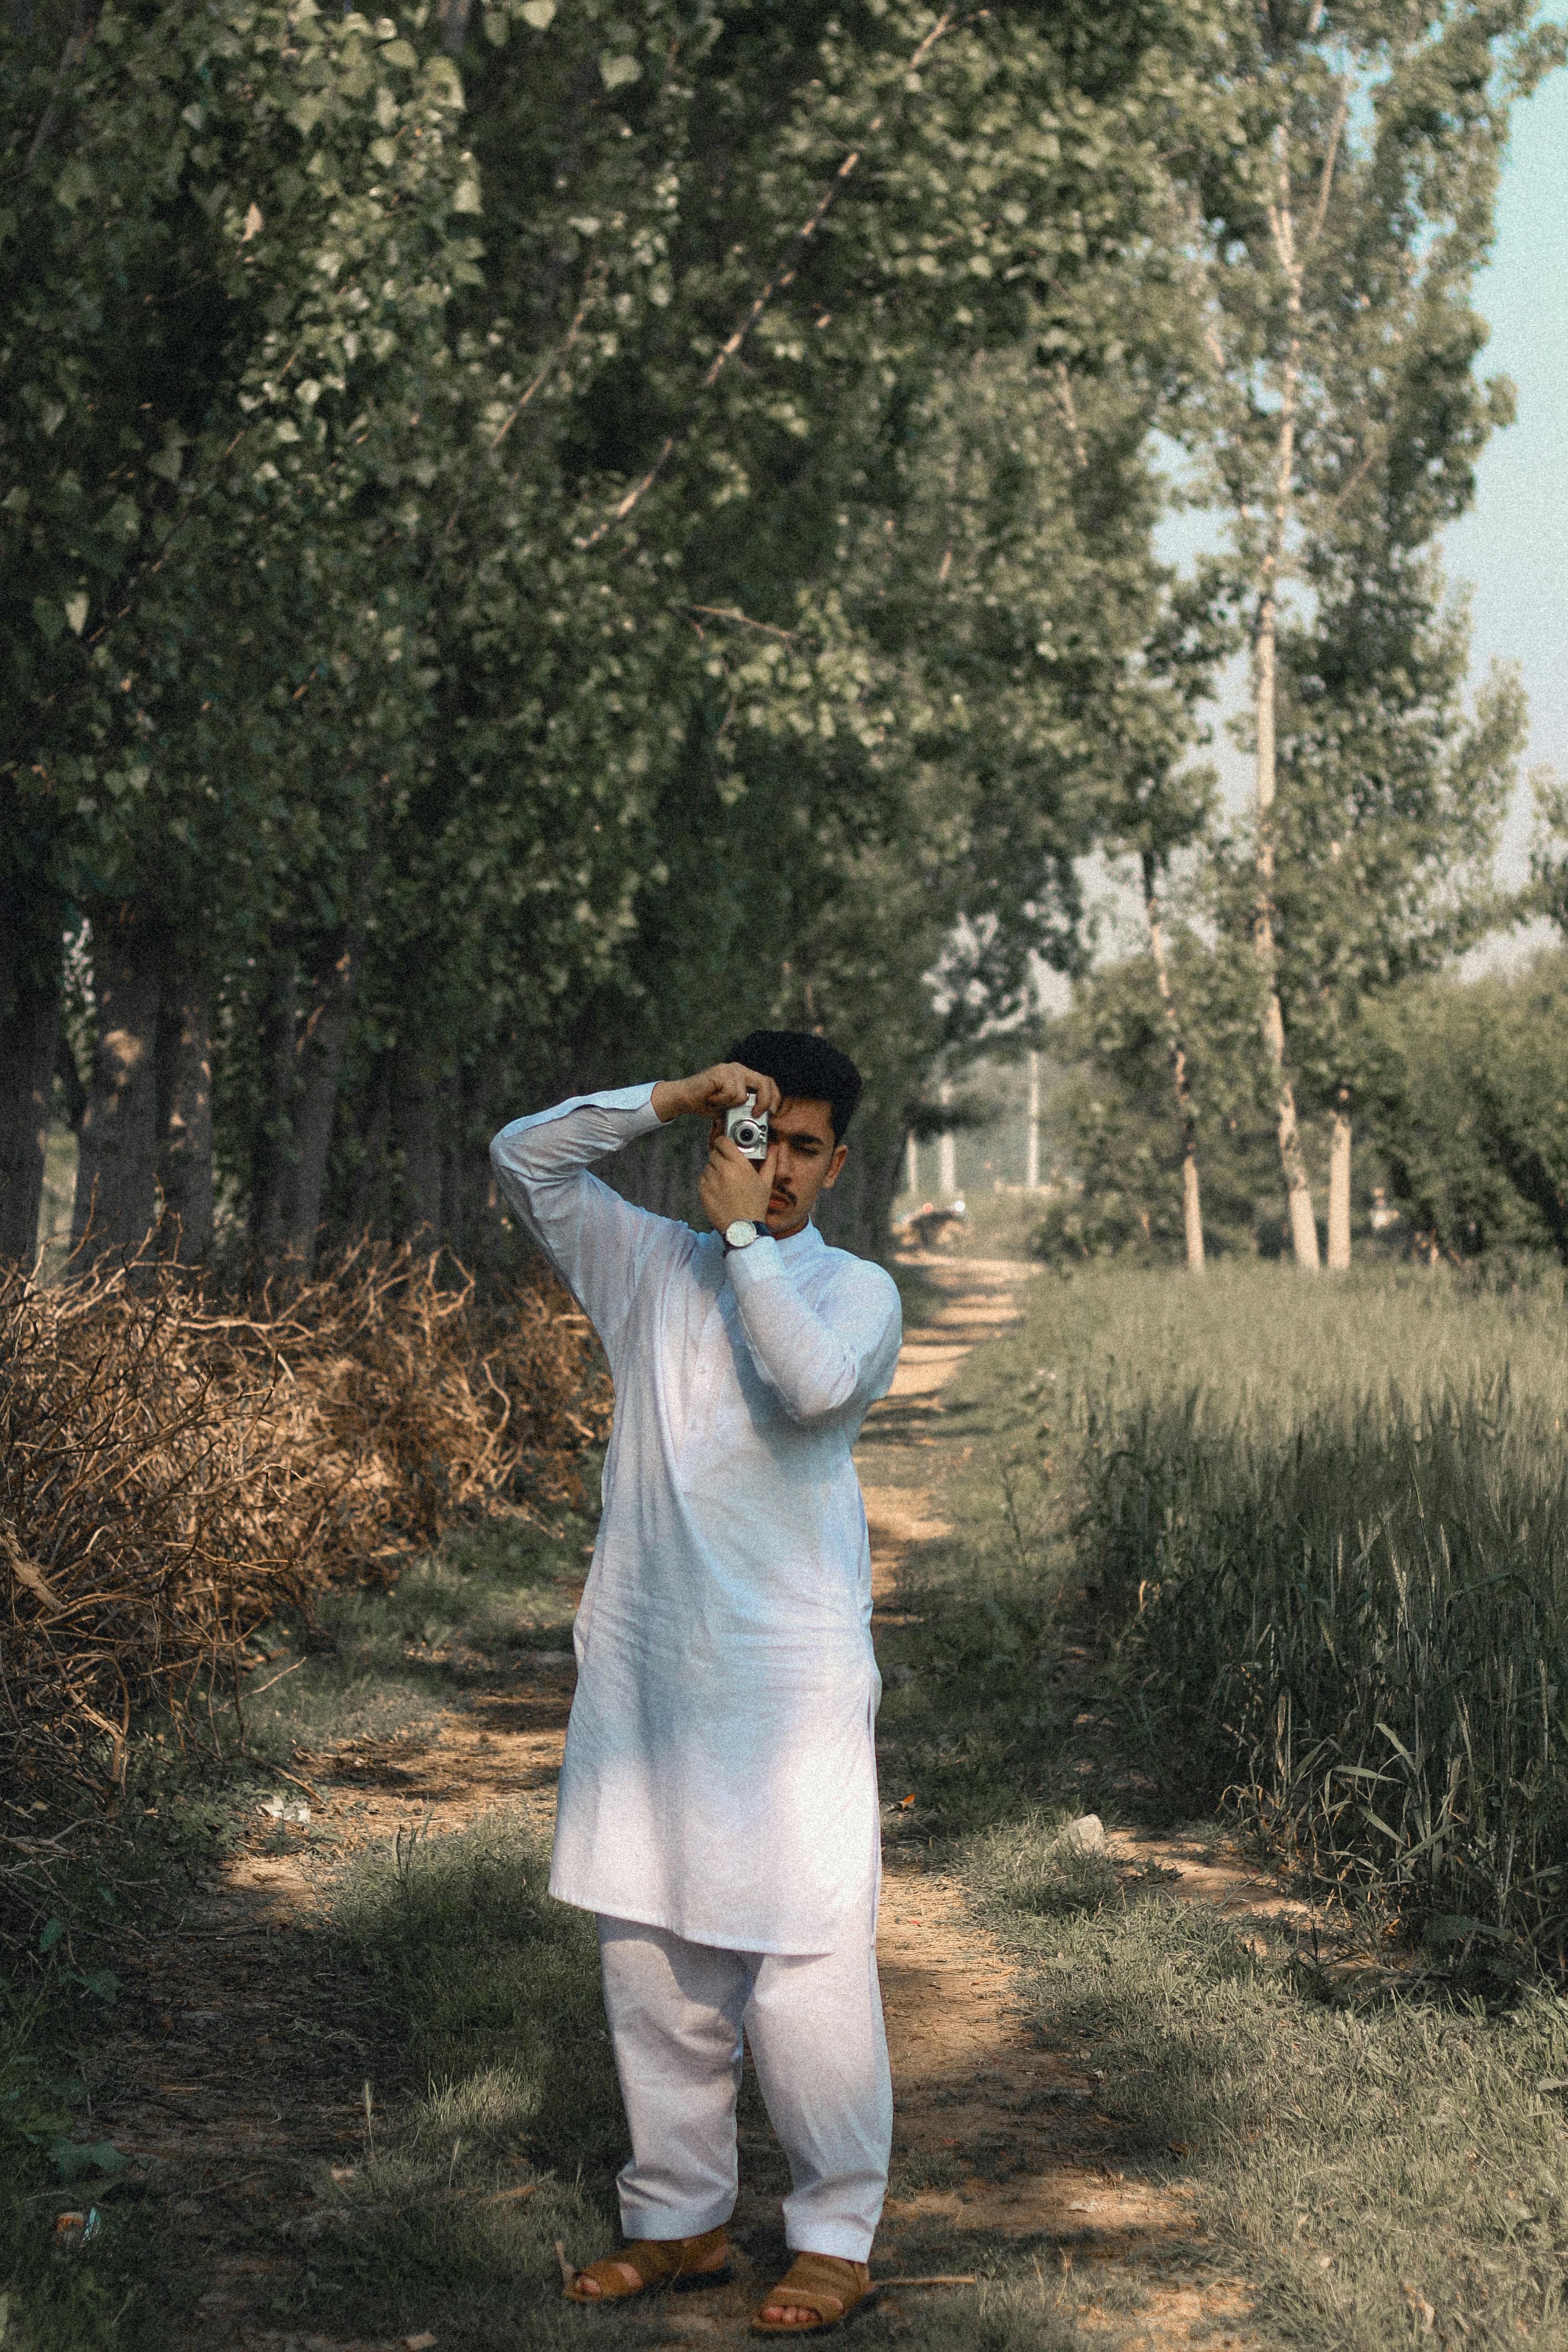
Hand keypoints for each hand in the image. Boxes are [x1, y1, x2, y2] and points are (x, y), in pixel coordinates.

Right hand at [651, 1062, 781, 1124]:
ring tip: (717, 1104)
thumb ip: (745, 1109)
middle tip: (757, 1114)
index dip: (774, 1097)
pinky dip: (721, 1102)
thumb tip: (762, 1119)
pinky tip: (711, 1099)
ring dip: (729, 1106)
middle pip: (763, 1082)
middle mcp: (739, 1069)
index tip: (774, 1112)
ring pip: (743, 1095)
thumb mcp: (731, 1108)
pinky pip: (731, 1094)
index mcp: (744, 1075)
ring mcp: (730, 1069)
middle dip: (764, 1102)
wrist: (684, 1097)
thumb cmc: (706, 1103)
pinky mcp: (721, 1072)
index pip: (768, 1082)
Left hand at [699, 1132, 777, 1233]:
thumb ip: (770, 1162)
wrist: (742, 1228)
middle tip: (727, 1166)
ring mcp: (712, 1181)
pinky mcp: (704, 1191)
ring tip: (724, 1181)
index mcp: (740, 1165)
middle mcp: (724, 1170)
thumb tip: (774, 1148)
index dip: (723, 1141)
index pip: (723, 1142)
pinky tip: (718, 1190)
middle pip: (714, 1153)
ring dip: (714, 1170)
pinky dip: (708, 1181)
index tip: (724, 1144)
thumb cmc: (755, 1206)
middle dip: (720, 1157)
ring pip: (708, 1166)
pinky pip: (702, 1178)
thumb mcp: (766, 1183)